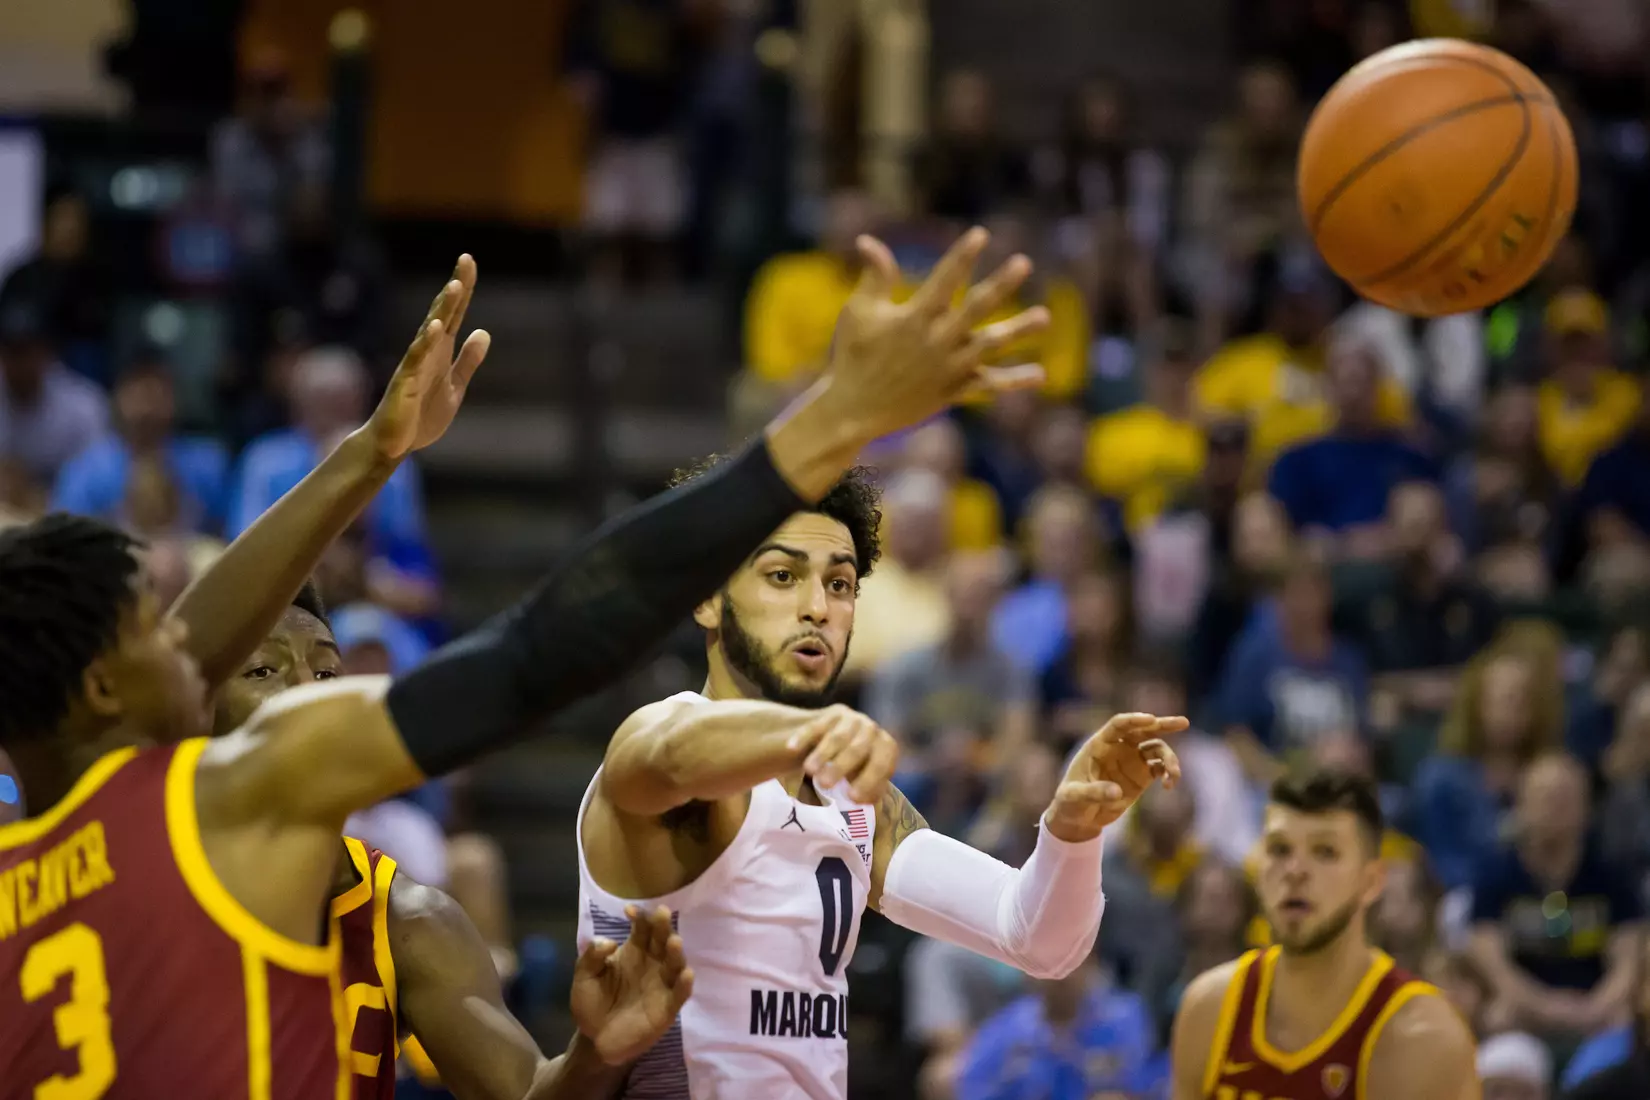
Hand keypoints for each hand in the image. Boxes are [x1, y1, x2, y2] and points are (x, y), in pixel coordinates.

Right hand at [363, 255, 491, 463]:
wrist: (394, 444)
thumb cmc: (421, 415)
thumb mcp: (455, 386)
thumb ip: (468, 361)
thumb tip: (483, 331)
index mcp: (440, 351)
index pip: (455, 314)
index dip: (463, 290)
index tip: (469, 262)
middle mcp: (426, 351)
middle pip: (443, 314)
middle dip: (455, 288)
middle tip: (466, 261)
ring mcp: (414, 365)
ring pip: (429, 331)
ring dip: (442, 309)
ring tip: (454, 287)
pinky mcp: (404, 382)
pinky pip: (415, 359)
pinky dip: (425, 343)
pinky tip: (435, 328)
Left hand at [570, 904, 694, 1065]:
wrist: (594, 1040)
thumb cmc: (591, 1003)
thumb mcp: (583, 977)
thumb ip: (591, 957)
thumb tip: (610, 942)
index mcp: (634, 951)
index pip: (642, 928)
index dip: (640, 917)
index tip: (630, 911)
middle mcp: (652, 963)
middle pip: (662, 940)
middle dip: (663, 926)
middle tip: (662, 914)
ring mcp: (662, 985)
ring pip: (675, 963)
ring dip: (676, 952)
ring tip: (673, 941)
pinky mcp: (667, 1007)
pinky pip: (680, 994)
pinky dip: (685, 984)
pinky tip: (686, 974)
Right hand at [788, 704, 899, 803]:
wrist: (838, 738)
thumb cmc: (855, 766)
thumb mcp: (864, 778)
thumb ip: (869, 790)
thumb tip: (866, 801)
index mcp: (886, 748)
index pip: (882, 765)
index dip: (868, 782)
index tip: (851, 798)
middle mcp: (872, 730)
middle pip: (857, 750)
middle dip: (840, 767)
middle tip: (824, 785)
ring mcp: (852, 719)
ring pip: (837, 738)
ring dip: (822, 754)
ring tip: (809, 771)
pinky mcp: (832, 714)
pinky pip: (816, 726)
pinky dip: (804, 737)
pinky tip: (792, 748)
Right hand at [809, 228, 1050, 445]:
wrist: (852, 410)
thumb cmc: (851, 356)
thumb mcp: (857, 312)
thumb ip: (873, 276)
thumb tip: (867, 240)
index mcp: (913, 318)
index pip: (943, 280)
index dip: (962, 256)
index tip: (981, 234)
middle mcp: (935, 341)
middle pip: (975, 308)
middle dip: (1000, 285)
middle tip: (1023, 263)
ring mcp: (948, 368)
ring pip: (990, 346)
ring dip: (1019, 331)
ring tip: (1045, 317)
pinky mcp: (953, 391)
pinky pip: (988, 385)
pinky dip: (1013, 381)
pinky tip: (1040, 374)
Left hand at [1044, 712, 1186, 842]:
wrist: (1079, 818)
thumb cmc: (1070, 802)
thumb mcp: (1075, 797)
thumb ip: (1094, 792)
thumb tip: (1117, 792)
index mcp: (1099, 744)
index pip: (1119, 725)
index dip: (1134, 720)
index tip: (1151, 720)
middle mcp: (1119, 748)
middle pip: (1143, 730)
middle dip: (1163, 724)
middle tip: (1183, 723)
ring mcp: (1132, 761)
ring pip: (1156, 749)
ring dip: (1169, 758)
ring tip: (1173, 775)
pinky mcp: (1141, 778)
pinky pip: (1160, 769)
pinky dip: (1169, 773)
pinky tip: (1169, 785)